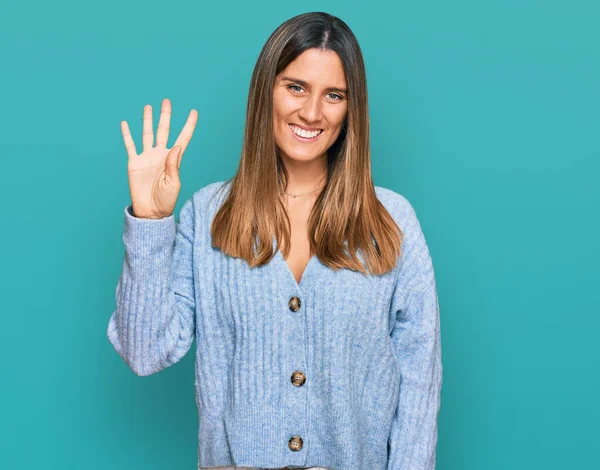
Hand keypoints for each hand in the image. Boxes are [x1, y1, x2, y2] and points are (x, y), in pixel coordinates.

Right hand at [122, 98, 197, 218]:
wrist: (151, 212)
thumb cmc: (166, 200)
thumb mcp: (173, 184)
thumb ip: (173, 165)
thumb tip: (176, 147)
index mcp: (173, 159)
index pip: (183, 138)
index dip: (188, 125)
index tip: (194, 112)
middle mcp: (160, 155)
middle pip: (163, 130)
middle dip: (165, 116)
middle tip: (167, 101)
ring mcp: (147, 157)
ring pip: (147, 134)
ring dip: (147, 120)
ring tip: (148, 107)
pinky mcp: (134, 163)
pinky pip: (130, 145)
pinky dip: (127, 134)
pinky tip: (125, 123)